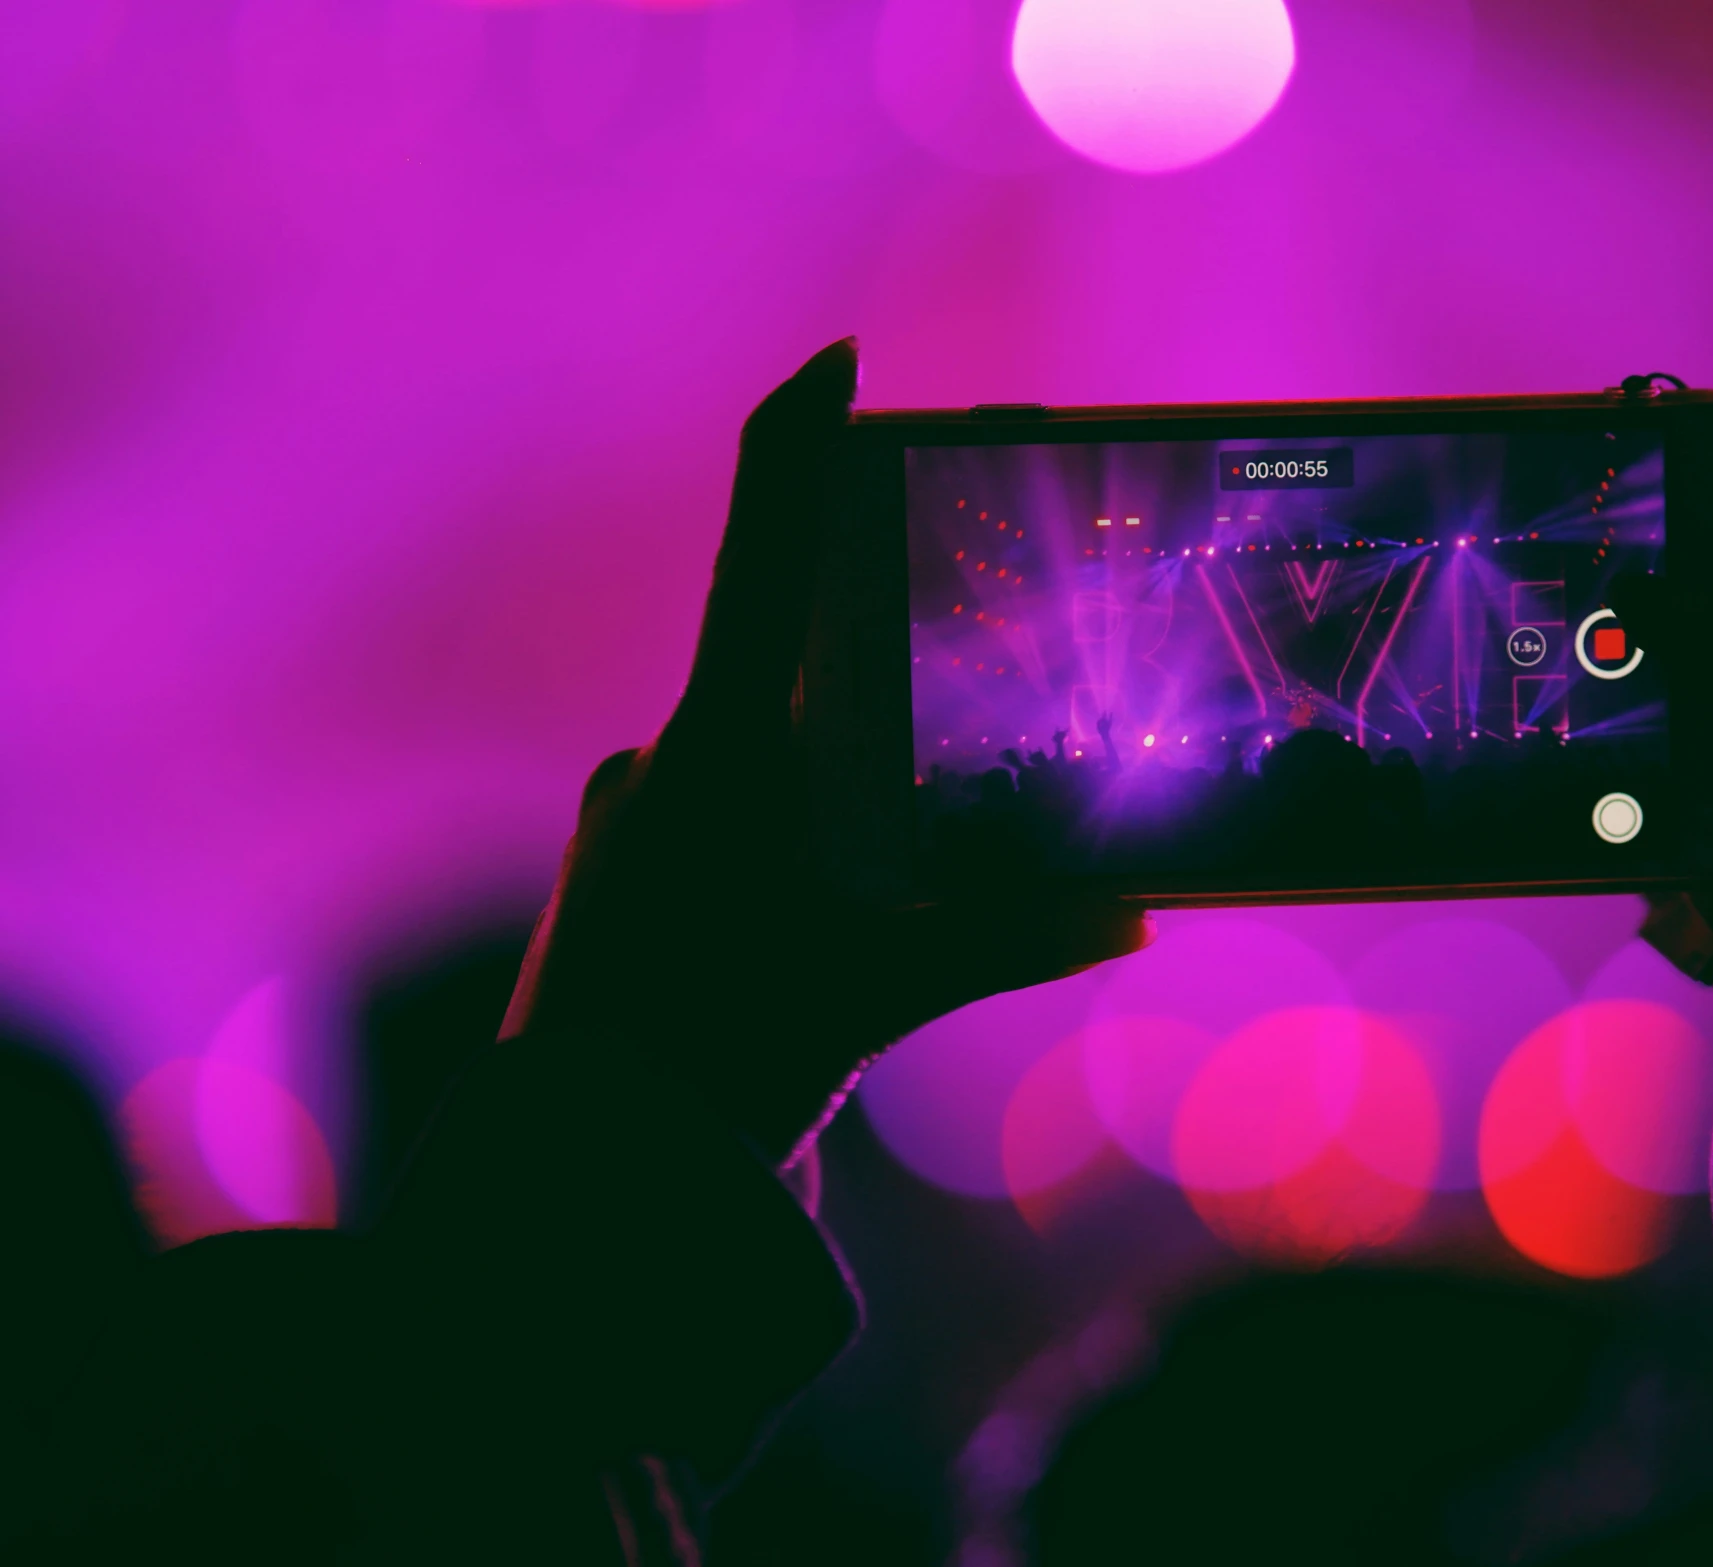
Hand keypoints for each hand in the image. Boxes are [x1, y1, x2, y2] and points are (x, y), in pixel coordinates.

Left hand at [500, 339, 1149, 1156]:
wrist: (567, 1189)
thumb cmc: (710, 1070)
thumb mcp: (873, 996)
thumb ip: (1008, 940)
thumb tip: (1135, 913)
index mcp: (719, 748)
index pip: (764, 550)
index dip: (801, 439)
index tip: (842, 362)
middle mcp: (664, 760)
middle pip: (779, 650)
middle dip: (865, 650)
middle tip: (946, 677)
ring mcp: (632, 819)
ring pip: (755, 746)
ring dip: (829, 767)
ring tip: (891, 846)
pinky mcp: (623, 878)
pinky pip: (721, 809)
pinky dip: (788, 825)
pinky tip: (827, 898)